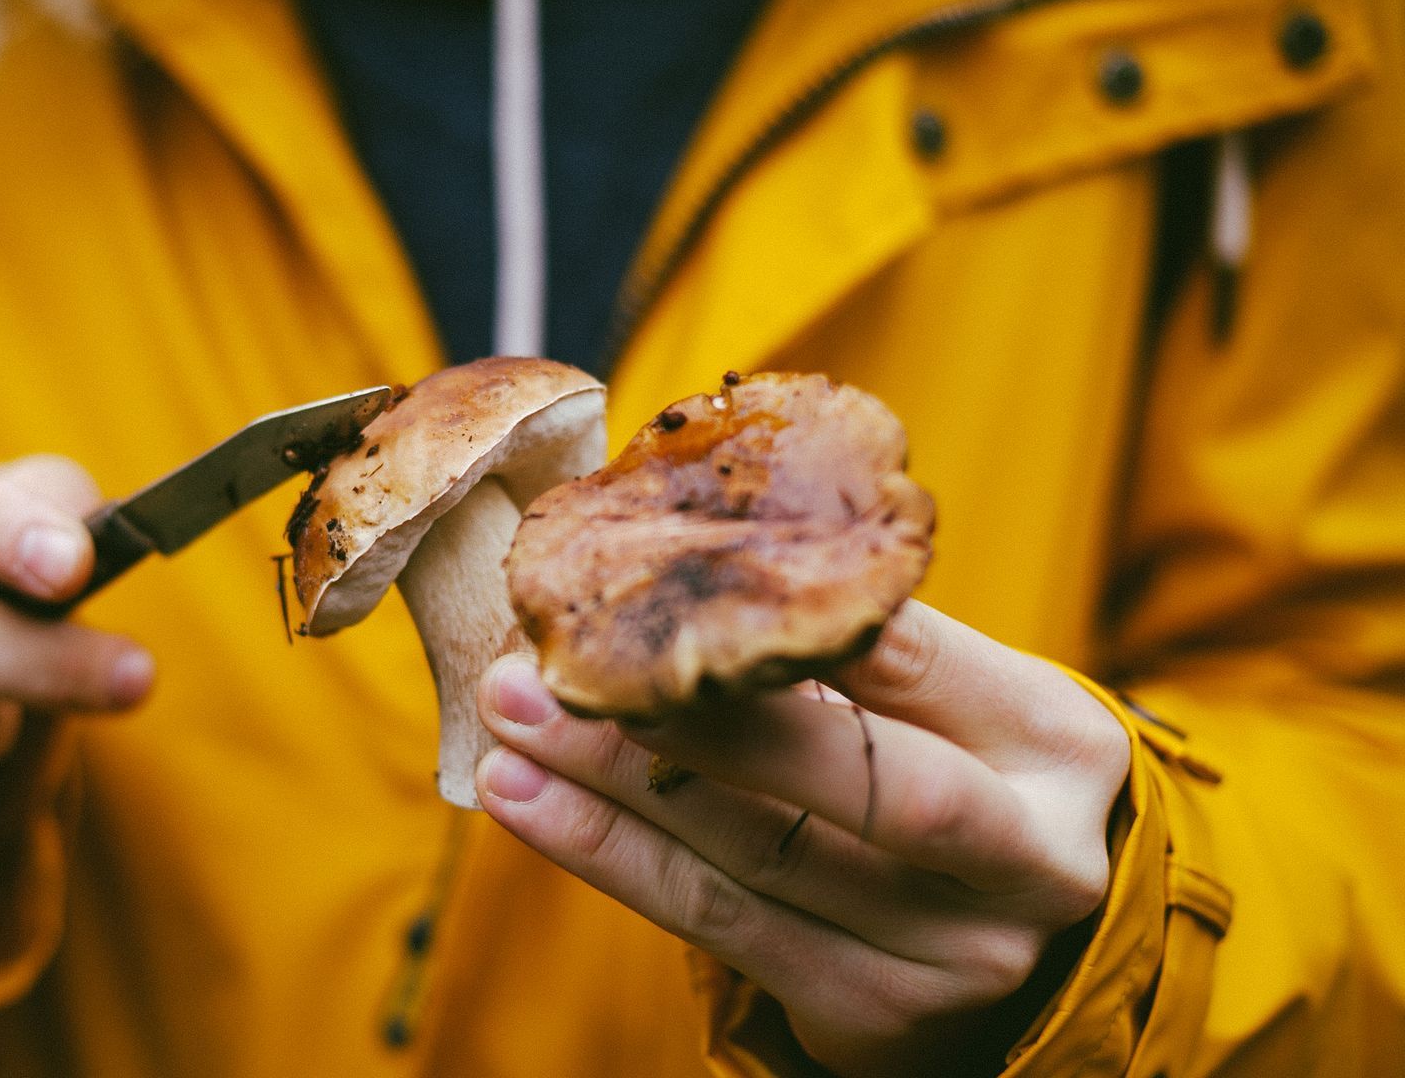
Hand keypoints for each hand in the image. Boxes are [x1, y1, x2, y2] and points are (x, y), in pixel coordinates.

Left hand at [475, 601, 1129, 1077]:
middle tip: (565, 665)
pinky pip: (716, 925)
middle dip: (698, 723)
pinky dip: (608, 855)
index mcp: (1058, 739)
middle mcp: (1032, 858)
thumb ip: (860, 648)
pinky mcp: (872, 1012)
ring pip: (757, 856)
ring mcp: (955, 954)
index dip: (784, 620)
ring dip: (610, 786)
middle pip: (858, 783)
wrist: (1023, 950)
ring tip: (509, 716)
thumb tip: (684, 556)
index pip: (916, 658)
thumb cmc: (966, 777)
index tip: (658, 572)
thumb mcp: (961, 704)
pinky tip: (525, 798)